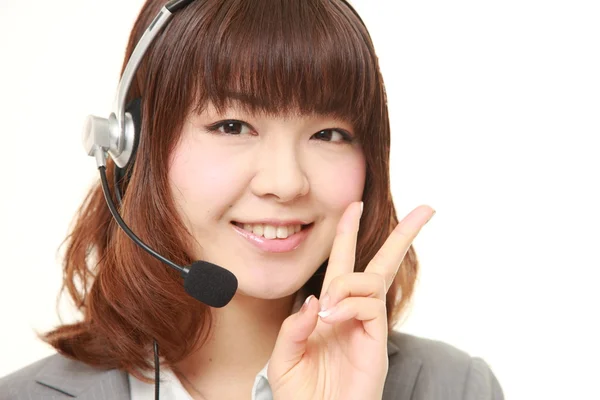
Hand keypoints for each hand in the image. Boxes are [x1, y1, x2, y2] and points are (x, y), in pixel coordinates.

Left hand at [268, 201, 434, 399]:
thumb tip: (317, 299)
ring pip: (371, 280)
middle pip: (382, 265)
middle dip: (402, 236)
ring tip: (327, 312)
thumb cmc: (300, 395)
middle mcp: (355, 314)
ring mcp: (369, 328)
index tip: (356, 206)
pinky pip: (370, 306)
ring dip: (346, 285)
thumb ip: (295, 326)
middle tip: (427, 209)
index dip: (349, 235)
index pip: (344, 265)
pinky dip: (349, 304)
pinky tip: (332, 318)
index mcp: (332, 312)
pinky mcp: (378, 343)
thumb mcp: (284, 356)